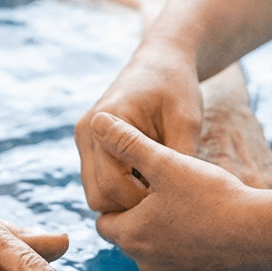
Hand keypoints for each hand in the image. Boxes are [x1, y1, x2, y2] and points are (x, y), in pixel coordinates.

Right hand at [75, 43, 203, 213]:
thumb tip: (180, 203)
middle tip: (166, 200)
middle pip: (98, 197)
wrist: (161, 64)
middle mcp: (86, 133)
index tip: (172, 199)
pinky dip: (121, 191)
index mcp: (105, 123)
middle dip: (131, 206)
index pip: (112, 184)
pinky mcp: (90, 149)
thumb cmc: (177, 89)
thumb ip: (180, 159)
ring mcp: (83, 142)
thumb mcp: (187, 121)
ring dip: (125, 201)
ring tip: (158, 190)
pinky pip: (100, 185)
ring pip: (96, 195)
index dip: (142, 202)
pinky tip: (149, 181)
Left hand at [91, 111, 271, 270]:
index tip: (139, 183)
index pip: (104, 220)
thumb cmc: (211, 195)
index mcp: (131, 236)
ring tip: (190, 209)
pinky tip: (210, 229)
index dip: (119, 200)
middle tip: (166, 193)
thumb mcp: (166, 162)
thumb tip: (98, 120)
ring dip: (167, 236)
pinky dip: (192, 251)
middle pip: (132, 238)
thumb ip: (128, 142)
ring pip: (159, 253)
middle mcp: (146, 264)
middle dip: (142, 218)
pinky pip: (187, 266)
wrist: (261, 232)